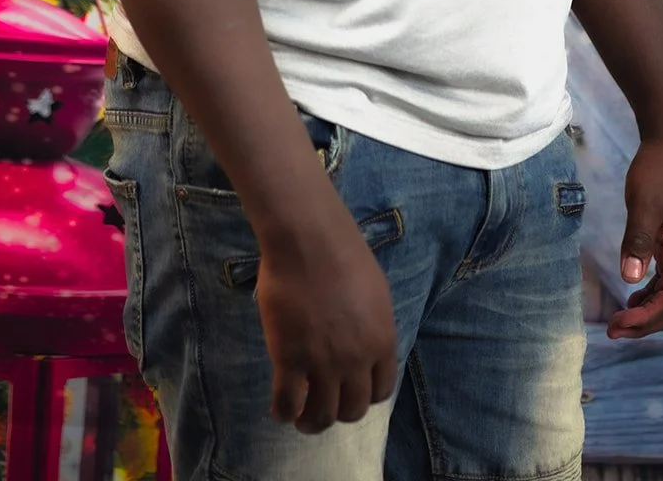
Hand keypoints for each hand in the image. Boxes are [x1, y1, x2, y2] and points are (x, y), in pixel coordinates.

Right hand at [255, 198, 398, 433]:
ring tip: (301, 418)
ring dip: (311, 423)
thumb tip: (361, 342)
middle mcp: (357, 359)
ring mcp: (322, 362)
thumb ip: (371, 325)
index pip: (381, 391)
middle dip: (339, 412)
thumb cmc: (342, 253)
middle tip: (324, 405)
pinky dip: (284, 413)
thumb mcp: (374, 292)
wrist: (308, 238)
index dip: (365, 396)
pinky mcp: (289, 359)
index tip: (350, 392)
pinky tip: (280, 409)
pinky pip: (287, 403)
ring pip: (321, 416)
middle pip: (353, 409)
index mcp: (381, 341)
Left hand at [606, 132, 662, 339]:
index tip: (617, 325)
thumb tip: (629, 279)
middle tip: (614, 331)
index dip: (645, 318)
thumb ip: (638, 241)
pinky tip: (634, 291)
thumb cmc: (659, 169)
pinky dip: (652, 291)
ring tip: (621, 318)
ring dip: (649, 309)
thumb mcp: (644, 203)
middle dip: (646, 322)